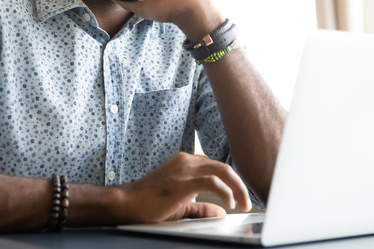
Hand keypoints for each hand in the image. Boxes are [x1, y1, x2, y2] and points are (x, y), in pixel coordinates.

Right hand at [118, 152, 251, 223]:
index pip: (215, 167)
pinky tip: (230, 203)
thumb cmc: (148, 204)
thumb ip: (201, 207)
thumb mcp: (180, 205)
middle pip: (223, 167)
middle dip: (239, 184)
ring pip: (222, 171)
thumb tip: (221, 212)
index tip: (240, 196)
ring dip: (237, 188)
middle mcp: (186, 161)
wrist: (126, 204)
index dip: (231, 182)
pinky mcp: (184, 181)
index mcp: (185, 162)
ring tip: (243, 203)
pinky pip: (213, 183)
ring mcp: (185, 169)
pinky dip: (226, 192)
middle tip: (247, 201)